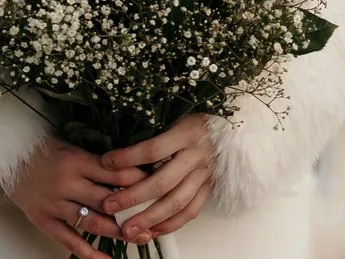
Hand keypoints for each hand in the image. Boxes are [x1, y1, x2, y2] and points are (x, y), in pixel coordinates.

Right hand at [4, 136, 144, 258]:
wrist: (4, 156)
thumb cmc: (42, 149)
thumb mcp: (71, 146)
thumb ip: (97, 160)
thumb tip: (132, 170)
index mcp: (76, 160)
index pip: (114, 173)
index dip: (138, 181)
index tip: (156, 186)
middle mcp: (66, 183)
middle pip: (108, 202)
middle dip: (134, 212)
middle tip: (154, 219)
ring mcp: (54, 204)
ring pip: (93, 222)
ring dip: (118, 233)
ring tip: (138, 238)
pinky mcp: (44, 220)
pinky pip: (69, 240)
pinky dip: (88, 253)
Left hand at [98, 114, 214, 244]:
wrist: (237, 128)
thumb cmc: (200, 119)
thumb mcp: (178, 114)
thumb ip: (154, 129)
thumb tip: (120, 143)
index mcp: (188, 133)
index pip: (153, 149)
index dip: (128, 158)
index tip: (106, 162)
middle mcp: (198, 155)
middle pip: (162, 182)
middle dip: (133, 197)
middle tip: (110, 206)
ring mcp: (206, 174)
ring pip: (176, 202)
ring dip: (149, 218)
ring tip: (127, 228)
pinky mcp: (210, 188)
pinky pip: (190, 212)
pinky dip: (170, 225)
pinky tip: (152, 231)